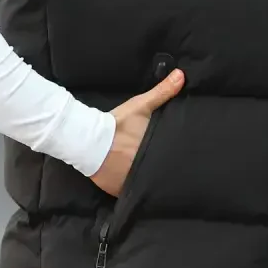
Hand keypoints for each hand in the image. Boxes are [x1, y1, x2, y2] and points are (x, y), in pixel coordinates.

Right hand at [90, 69, 184, 196]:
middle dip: (162, 169)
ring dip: (147, 181)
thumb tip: (181, 75)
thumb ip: (162, 92)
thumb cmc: (116, 123)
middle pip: (159, 172)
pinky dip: (131, 189)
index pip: (171, 159)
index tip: (180, 158)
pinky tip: (133, 185)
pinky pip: (129, 192)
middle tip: (162, 164)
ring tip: (148, 175)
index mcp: (154, 150)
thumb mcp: (141, 106)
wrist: (86, 139)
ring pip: (145, 184)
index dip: (176, 159)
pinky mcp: (119, 191)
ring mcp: (132, 182)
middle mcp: (146, 169)